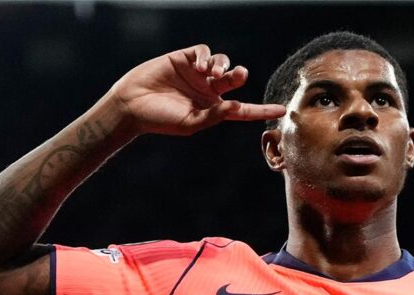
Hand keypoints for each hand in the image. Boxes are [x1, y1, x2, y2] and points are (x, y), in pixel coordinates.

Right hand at [109, 44, 285, 135]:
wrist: (132, 105)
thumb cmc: (160, 119)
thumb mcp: (190, 123)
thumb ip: (214, 116)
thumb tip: (236, 107)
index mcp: (212, 109)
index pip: (243, 110)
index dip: (261, 109)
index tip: (282, 109)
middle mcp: (208, 90)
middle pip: (234, 79)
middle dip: (239, 75)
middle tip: (238, 76)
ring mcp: (196, 74)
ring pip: (221, 62)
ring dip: (221, 65)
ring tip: (211, 73)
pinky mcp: (183, 59)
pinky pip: (202, 51)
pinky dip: (205, 56)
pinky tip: (198, 66)